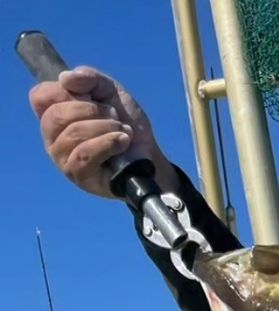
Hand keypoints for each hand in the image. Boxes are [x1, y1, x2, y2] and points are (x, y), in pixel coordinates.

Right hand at [29, 66, 177, 198]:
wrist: (149, 154)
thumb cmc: (124, 123)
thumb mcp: (110, 91)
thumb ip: (90, 78)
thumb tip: (65, 78)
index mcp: (54, 114)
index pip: (40, 96)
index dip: (65, 91)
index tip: (90, 96)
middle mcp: (52, 137)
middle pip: (57, 114)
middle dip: (92, 110)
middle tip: (115, 115)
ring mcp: (63, 159)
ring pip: (73, 134)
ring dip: (105, 127)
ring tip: (124, 131)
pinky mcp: (79, 176)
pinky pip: (84, 155)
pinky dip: (107, 143)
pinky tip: (123, 142)